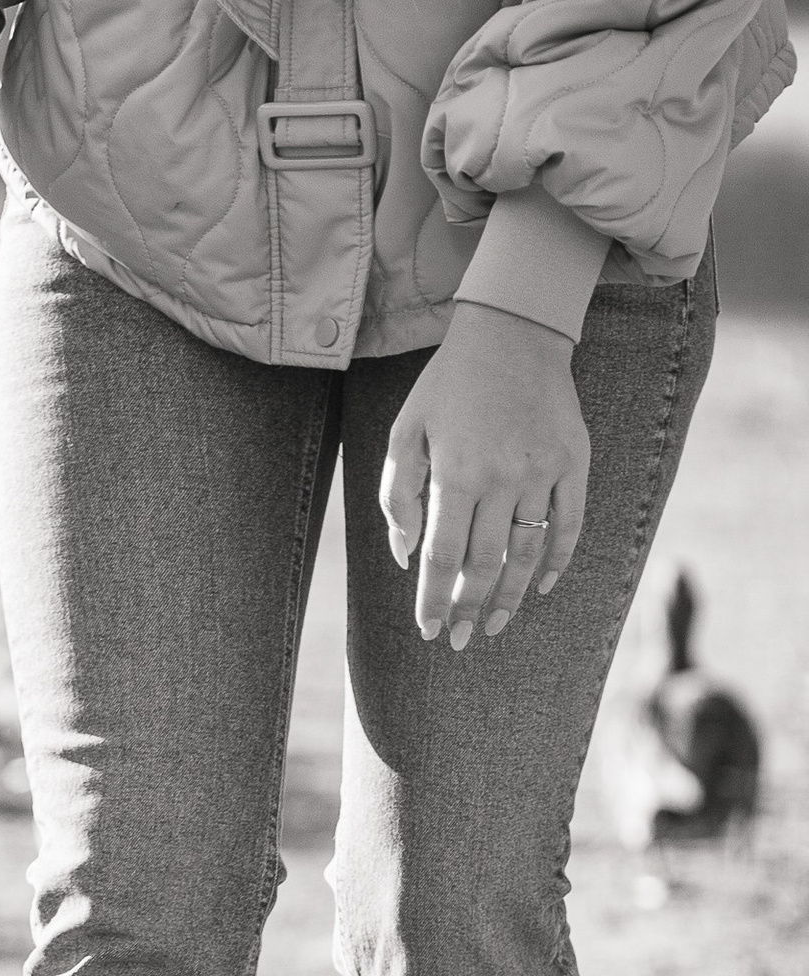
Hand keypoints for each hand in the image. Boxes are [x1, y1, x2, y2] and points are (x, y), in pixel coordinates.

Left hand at [380, 303, 589, 649]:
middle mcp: (502, 478)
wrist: (513, 336)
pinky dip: (557, 563)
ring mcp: (543, 474)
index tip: (431, 630)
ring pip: (527, 554)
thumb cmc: (449, 386)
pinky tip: (541, 588)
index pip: (443, 556)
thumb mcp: (406, 431)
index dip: (436, 599)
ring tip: (492, 624)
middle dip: (468, 608)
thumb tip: (407, 556)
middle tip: (460, 639)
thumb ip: (400, 495)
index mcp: (456, 472)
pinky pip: (569, 527)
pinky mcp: (575, 465)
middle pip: (485, 564)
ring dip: (509, 596)